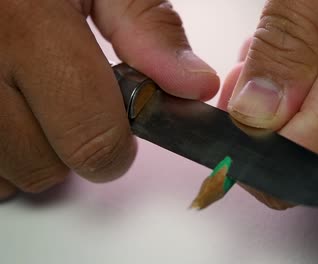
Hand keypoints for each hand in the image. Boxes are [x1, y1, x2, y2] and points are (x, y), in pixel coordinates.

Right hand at [0, 0, 218, 199]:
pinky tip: (8, 112)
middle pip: (45, 166)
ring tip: (33, 100)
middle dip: (73, 148)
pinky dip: (1, 153)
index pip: (90, 137)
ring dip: (32, 151)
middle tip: (70, 106)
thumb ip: (148, 30)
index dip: (116, 146)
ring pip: (7, 173)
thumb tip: (193, 85)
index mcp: (28, 27)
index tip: (118, 133)